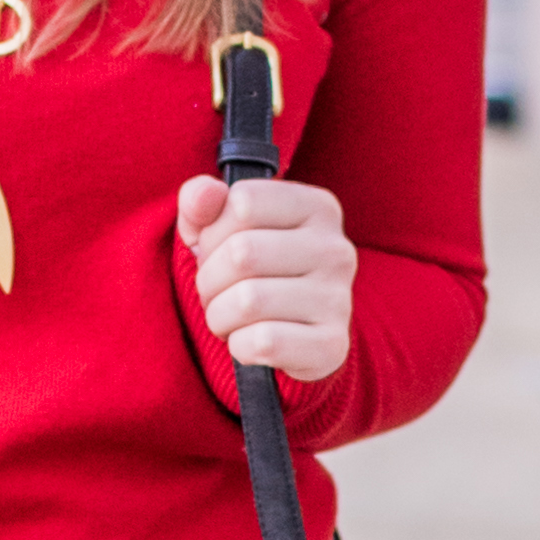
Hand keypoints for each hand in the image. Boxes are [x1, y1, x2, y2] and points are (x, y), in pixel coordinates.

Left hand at [177, 170, 356, 386]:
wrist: (292, 338)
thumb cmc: (249, 271)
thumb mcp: (218, 228)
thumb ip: (201, 201)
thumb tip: (203, 193)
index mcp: (317, 207)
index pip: (243, 202)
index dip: (213, 231)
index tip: (220, 249)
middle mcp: (336, 249)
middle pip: (241, 253)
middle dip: (209, 279)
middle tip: (217, 292)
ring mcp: (338, 299)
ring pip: (248, 301)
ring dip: (219, 315)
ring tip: (229, 317)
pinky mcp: (331, 346)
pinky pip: (262, 343)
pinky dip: (239, 346)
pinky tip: (249, 342)